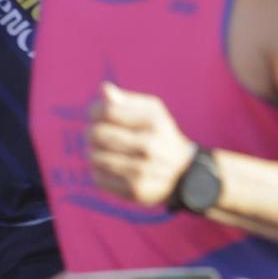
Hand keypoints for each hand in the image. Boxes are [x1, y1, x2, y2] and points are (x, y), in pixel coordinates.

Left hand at [86, 83, 195, 208]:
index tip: (97, 115)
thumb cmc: (161, 136)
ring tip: (105, 151)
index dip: (94, 111)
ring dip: (94, 152)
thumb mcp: (152, 112)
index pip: (107, 111)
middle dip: (92, 132)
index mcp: (153, 121)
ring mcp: (142, 169)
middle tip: (98, 135)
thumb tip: (104, 89)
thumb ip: (127, 101)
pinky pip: (97, 177)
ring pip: (94, 156)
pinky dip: (99, 171)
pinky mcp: (134, 189)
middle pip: (96, 133)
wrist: (185, 173)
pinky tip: (110, 168)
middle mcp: (149, 145)